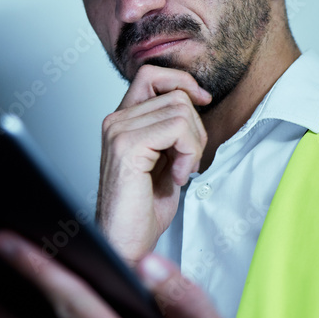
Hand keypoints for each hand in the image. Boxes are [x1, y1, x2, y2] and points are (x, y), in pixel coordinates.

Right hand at [97, 65, 211, 263]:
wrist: (126, 243)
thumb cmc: (144, 209)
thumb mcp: (165, 158)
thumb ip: (172, 128)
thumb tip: (197, 100)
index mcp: (122, 119)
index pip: (152, 74)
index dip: (182, 82)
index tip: (203, 102)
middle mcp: (115, 120)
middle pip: (176, 94)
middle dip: (196, 129)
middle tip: (187, 162)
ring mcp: (118, 130)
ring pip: (180, 110)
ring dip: (194, 144)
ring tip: (181, 171)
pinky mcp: (126, 146)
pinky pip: (177, 128)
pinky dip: (188, 153)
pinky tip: (177, 177)